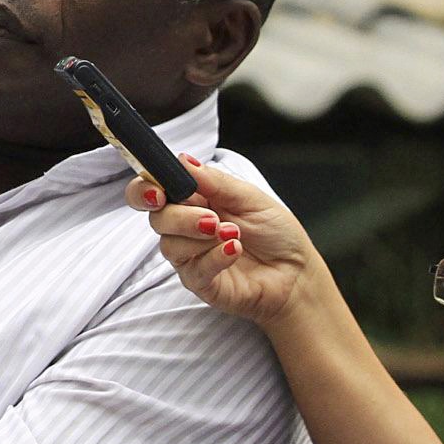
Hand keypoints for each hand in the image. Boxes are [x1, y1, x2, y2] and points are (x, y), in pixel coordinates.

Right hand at [133, 155, 323, 325]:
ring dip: (200, 236)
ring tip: (234, 234)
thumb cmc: (276, 233)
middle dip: (180, 216)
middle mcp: (186, 229)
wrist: (298, 273)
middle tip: (212, 218)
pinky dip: (214, 257)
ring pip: (169, 245)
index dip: (145, 189)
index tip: (158, 190)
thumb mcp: (250, 197)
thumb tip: (183, 160)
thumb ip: (214, 181)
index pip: (153, 191)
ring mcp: (191, 257)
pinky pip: (193, 270)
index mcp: (194, 201)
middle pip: (157, 218)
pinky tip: (234, 249)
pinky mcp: (201, 283)